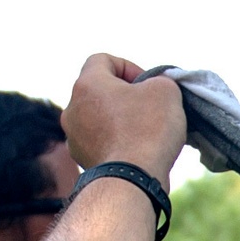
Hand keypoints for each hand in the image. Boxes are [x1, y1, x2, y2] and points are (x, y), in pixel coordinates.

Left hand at [61, 54, 185, 190]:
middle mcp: (73, 109)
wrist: (133, 181)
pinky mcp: (83, 162)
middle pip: (100, 93)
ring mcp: (74, 139)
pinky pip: (101, 145)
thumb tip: (156, 89)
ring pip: (99, 120)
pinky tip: (137, 154)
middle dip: (125, 98)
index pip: (103, 60)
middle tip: (149, 110)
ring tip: (145, 135)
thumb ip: (160, 81)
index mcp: (87, 84)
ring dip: (120, 123)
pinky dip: (117, 145)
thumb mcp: (166, 91)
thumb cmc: (149, 130)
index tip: (147, 85)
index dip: (129, 67)